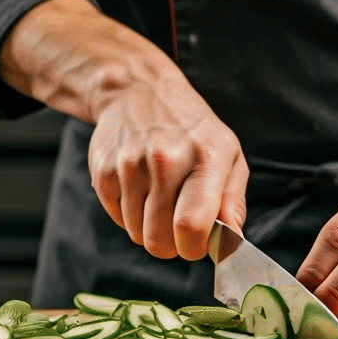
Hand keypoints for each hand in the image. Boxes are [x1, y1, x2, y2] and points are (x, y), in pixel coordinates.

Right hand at [88, 78, 248, 260]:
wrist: (139, 91)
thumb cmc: (192, 130)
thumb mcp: (228, 152)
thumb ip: (233, 199)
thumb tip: (232, 238)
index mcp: (205, 157)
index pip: (191, 225)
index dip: (193, 248)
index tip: (195, 245)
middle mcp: (165, 159)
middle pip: (159, 238)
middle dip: (170, 246)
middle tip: (177, 229)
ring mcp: (131, 164)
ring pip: (137, 234)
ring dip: (149, 229)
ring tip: (159, 200)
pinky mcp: (104, 170)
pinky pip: (117, 219)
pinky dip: (130, 215)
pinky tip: (140, 190)